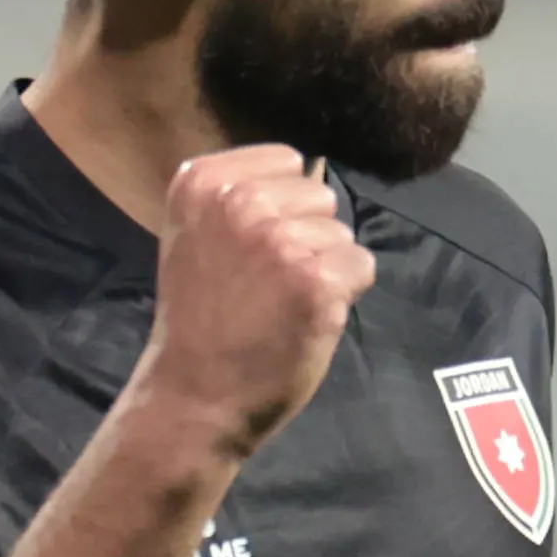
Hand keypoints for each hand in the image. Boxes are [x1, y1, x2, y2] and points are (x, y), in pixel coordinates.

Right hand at [138, 146, 374, 455]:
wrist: (195, 395)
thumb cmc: (201, 319)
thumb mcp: (197, 236)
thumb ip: (241, 197)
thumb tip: (312, 171)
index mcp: (202, 181)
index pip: (285, 161)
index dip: (283, 207)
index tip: (250, 248)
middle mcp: (239, 201)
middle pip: (319, 194)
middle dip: (306, 235)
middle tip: (267, 283)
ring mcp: (279, 241)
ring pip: (342, 233)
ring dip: (325, 268)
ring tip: (282, 303)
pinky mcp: (317, 282)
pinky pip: (362, 266)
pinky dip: (344, 295)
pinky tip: (306, 318)